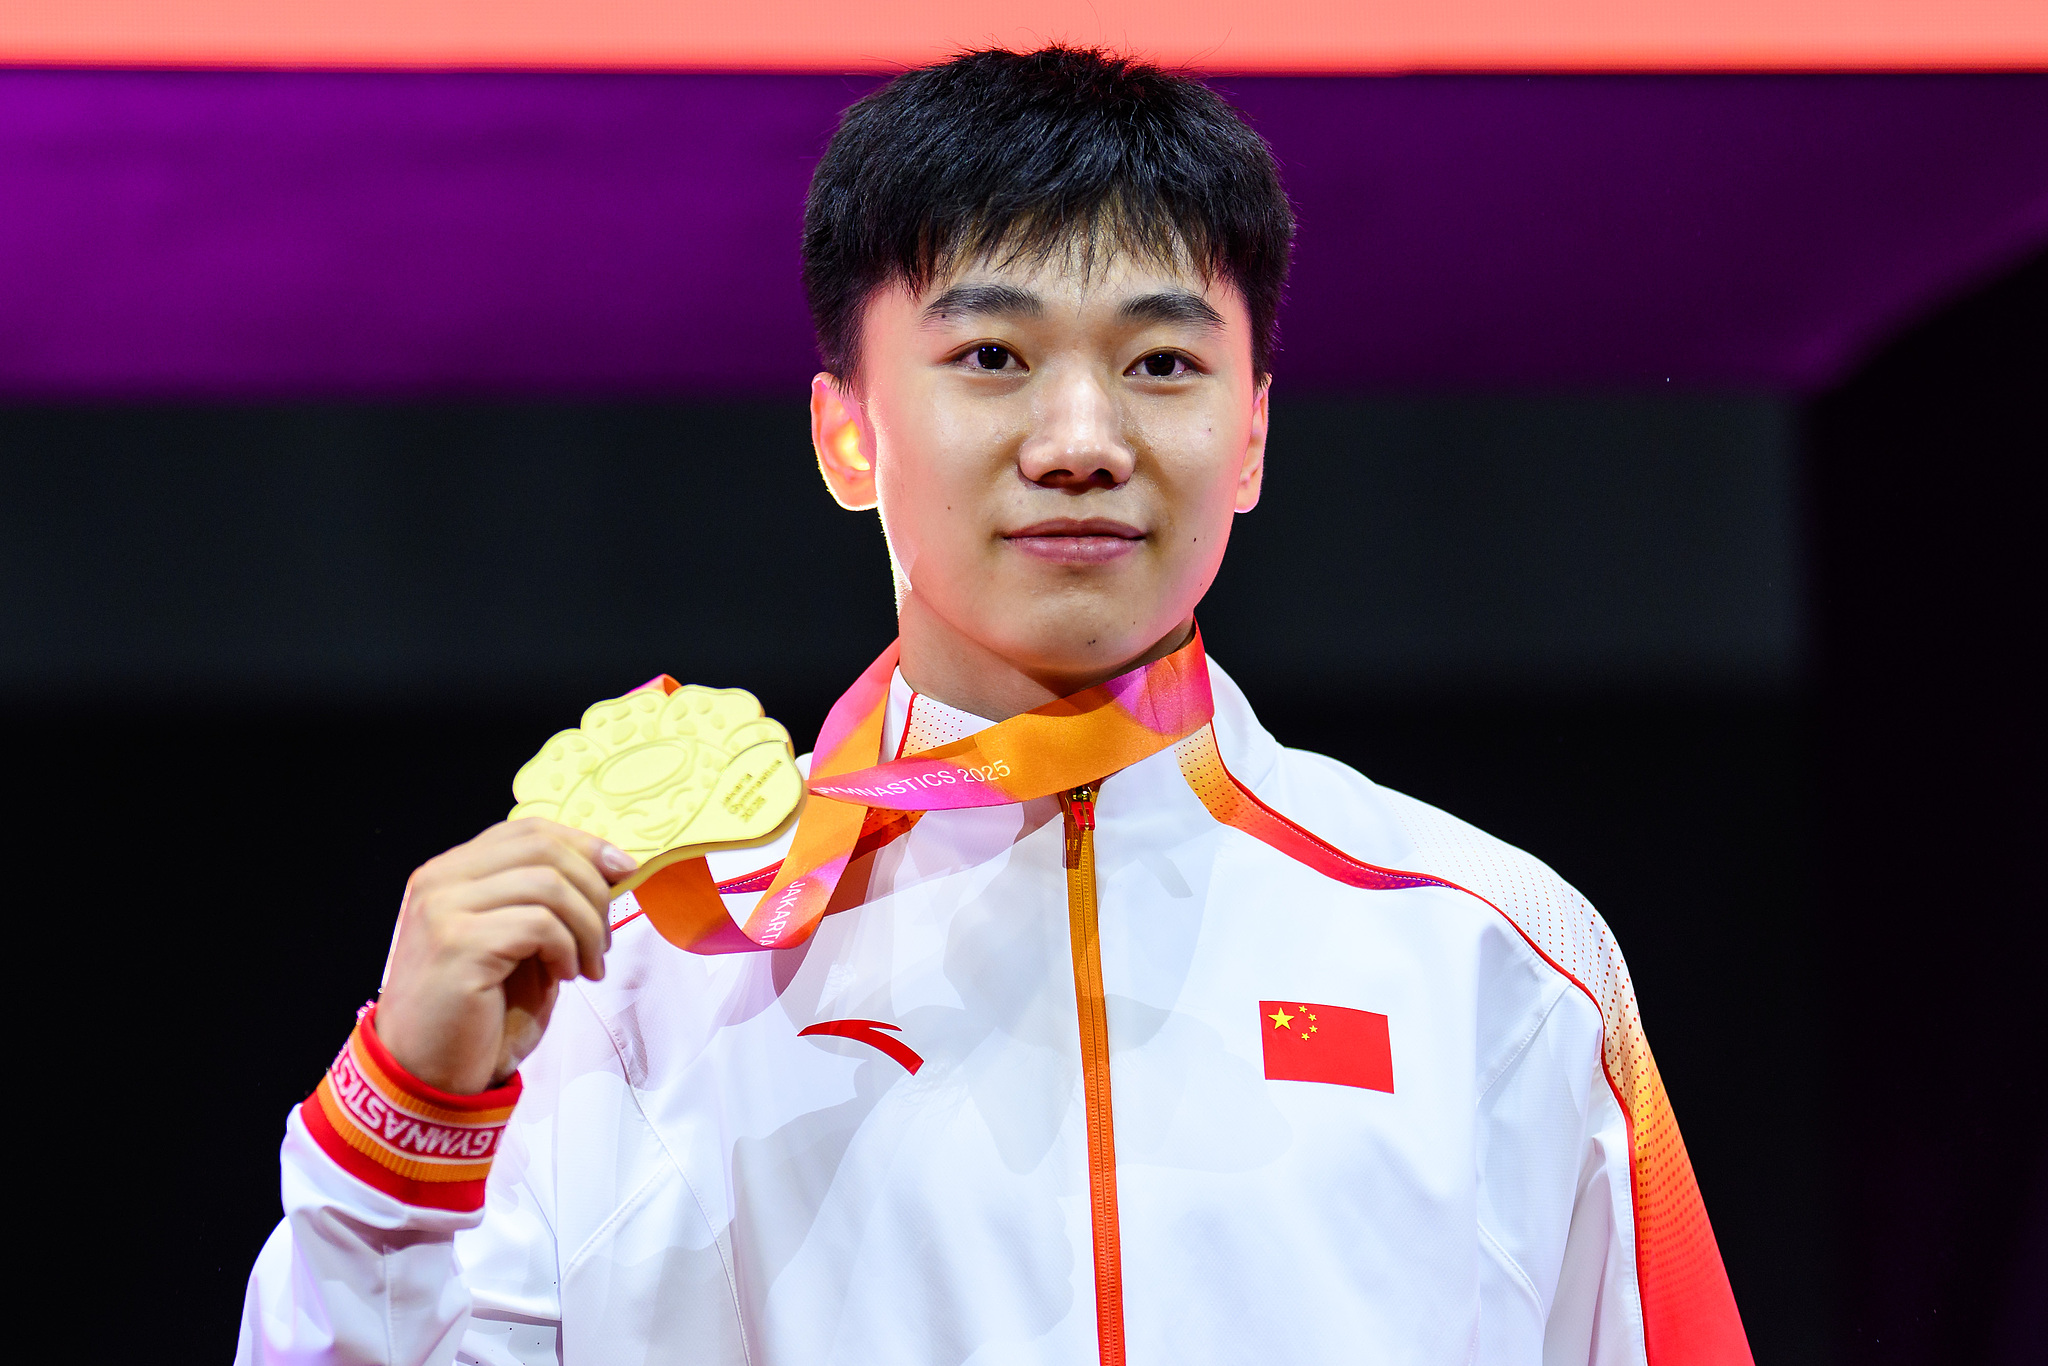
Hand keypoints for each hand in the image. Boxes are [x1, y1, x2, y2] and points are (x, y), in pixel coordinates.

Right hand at [373, 818, 636, 1093]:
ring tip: (588, 964)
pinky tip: (565, 977)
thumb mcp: (517, 943)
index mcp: (450, 873)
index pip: (528, 830)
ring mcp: (443, 909)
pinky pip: (539, 924)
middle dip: (593, 888)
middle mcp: (439, 881)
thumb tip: (610, 866)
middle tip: (605, 938)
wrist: (429, 1074)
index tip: (624, 871)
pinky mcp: (458, 944)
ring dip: (587, 925)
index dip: (584, 844)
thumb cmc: (478, 1013)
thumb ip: (544, 901)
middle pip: (542, 848)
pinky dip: (567, 949)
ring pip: (548, 883)